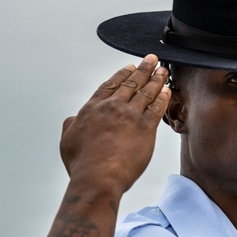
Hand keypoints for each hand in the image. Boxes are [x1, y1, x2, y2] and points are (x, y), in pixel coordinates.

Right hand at [60, 55, 170, 196]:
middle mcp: (111, 107)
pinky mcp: (145, 127)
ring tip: (163, 70)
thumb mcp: (67, 141)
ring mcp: (129, 116)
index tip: (130, 67)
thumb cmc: (82, 164)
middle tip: (151, 59)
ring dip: (156, 78)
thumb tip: (72, 119)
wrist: (98, 177)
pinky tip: (168, 90)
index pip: (110, 86)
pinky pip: (157, 107)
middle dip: (143, 70)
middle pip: (131, 84)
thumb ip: (70, 126)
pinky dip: (163, 97)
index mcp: (92, 109)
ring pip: (146, 92)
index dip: (122, 75)